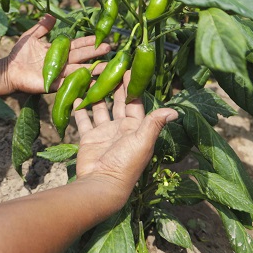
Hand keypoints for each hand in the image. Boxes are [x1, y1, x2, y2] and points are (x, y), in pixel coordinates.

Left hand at [3, 14, 110, 94]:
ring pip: (79, 70)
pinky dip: (81, 84)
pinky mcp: (54, 85)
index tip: (101, 38)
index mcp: (58, 51)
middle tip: (109, 48)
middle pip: (81, 57)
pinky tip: (93, 83)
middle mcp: (62, 63)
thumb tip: (51, 15)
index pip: (76, 45)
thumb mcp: (31, 36)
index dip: (88, 42)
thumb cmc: (19, 54)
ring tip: (108, 67)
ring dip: (93, 69)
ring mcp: (59, 75)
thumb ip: (42, 27)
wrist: (8, 70)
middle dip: (95, 53)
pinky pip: (69, 84)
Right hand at [73, 71, 178, 197]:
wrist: (103, 184)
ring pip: (101, 108)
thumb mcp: (143, 141)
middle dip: (115, 86)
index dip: (132, 86)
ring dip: (97, 95)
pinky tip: (76, 97)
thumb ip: (155, 124)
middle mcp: (121, 128)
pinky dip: (80, 109)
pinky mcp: (89, 138)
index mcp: (136, 128)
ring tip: (91, 78)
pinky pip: (84, 120)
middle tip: (110, 68)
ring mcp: (104, 133)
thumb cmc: (126, 163)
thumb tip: (175, 111)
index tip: (128, 69)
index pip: (135, 102)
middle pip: (118, 102)